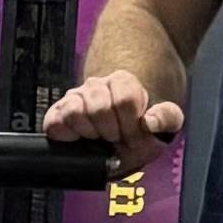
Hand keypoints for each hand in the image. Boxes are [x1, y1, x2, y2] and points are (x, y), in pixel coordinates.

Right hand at [44, 61, 183, 164]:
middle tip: (116, 139)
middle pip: (99, 107)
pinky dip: (67, 137)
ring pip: (75, 112)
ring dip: (90, 134)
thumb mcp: (164, 124)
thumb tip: (150, 122)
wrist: (120, 137)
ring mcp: (74, 98)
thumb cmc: (139, 130)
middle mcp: (96, 85)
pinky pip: (55, 123)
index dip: (130, 125)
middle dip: (111, 132)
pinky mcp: (56, 113)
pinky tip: (80, 140)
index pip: (124, 99)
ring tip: (99, 139)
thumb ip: (167, 118)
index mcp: (123, 82)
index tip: (133, 136)